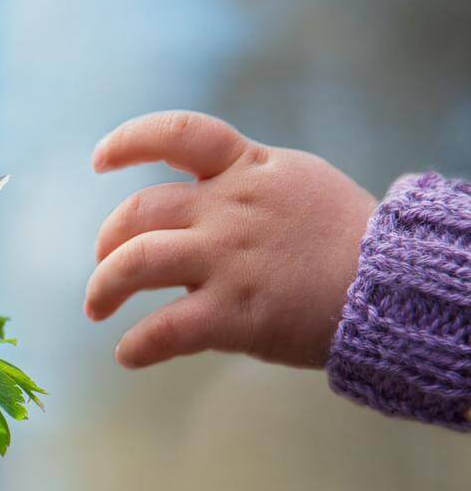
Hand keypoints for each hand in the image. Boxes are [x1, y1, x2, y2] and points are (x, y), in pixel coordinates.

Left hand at [86, 110, 377, 368]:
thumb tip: (198, 200)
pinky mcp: (233, 313)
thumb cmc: (345, 238)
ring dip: (103, 288)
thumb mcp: (297, 183)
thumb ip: (244, 183)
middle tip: (103, 267)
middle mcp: (228, 209)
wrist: (392, 286)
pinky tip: (129, 355)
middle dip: (107, 241)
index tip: (101, 160)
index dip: (130, 142)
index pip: (178, 135)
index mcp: (246, 170)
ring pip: (135, 264)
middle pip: (138, 212)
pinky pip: (163, 330)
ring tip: (97, 309)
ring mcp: (227, 260)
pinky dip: (137, 346)